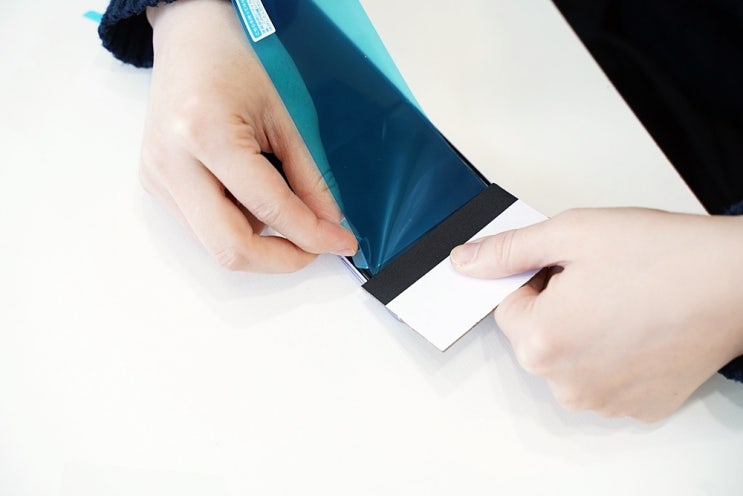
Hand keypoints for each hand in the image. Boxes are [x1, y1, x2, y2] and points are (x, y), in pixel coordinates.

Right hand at [140, 0, 356, 271]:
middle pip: (231, 248)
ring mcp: (157, 179)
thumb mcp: (282, 116)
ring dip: (260, 242)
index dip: (312, 235)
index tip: (341, 243)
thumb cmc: (233, 65)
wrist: (188, 41)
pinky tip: (249, 198)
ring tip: (280, 206)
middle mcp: (172, 163)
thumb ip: (307, 176)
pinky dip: (238, 227)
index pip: (269, 208)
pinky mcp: (154, 187)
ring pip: (217, 245)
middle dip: (281, 259)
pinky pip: (203, 230)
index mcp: (205, 133)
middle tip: (314, 248)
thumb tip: (328, 223)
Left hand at [451, 208, 742, 421]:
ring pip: (569, 358)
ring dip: (585, 332)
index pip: (507, 306)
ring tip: (628, 303)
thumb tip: (465, 261)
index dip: (537, 279)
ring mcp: (603, 401)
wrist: (738, 282)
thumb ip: (507, 251)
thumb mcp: (571, 233)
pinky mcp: (636, 408)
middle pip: (536, 336)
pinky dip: (614, 355)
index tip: (571, 268)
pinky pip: (602, 377)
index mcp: (541, 341)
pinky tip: (643, 328)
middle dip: (557, 306)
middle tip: (603, 281)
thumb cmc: (664, 256)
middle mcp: (566, 383)